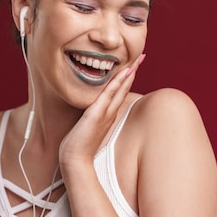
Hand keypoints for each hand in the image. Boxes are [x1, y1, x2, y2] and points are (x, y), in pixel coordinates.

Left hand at [59, 54, 144, 168]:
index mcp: (108, 115)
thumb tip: (88, 112)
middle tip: (141, 57)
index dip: (127, 79)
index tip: (133, 66)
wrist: (75, 160)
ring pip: (120, 89)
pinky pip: (109, 94)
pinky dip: (118, 83)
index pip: (120, 92)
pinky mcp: (97, 114)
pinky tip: (124, 72)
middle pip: (124, 88)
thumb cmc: (79, 146)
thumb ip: (90, 118)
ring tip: (137, 59)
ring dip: (129, 73)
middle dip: (133, 71)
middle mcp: (110, 112)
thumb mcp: (86, 127)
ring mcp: (105, 113)